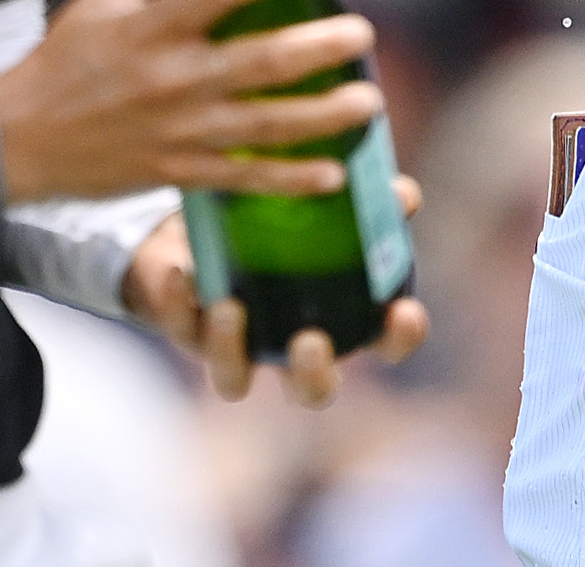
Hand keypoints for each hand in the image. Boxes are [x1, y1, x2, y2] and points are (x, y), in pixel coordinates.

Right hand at [0, 0, 389, 203]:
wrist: (14, 142)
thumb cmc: (59, 65)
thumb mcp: (98, 4)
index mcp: (150, 30)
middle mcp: (171, 79)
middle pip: (257, 63)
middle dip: (318, 49)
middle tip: (361, 35)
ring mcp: (178, 131)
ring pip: (263, 124)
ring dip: (321, 116)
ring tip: (367, 102)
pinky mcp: (177, 173)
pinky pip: (243, 178)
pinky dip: (288, 179)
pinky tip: (331, 175)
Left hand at [123, 195, 429, 406]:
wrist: (203, 219)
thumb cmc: (285, 214)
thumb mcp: (325, 200)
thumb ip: (367, 199)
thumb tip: (401, 194)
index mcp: (339, 319)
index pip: (385, 343)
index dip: (400, 337)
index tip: (403, 311)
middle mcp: (288, 346)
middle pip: (312, 390)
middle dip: (312, 376)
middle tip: (310, 343)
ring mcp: (236, 346)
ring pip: (233, 378)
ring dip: (230, 350)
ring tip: (228, 308)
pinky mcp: (188, 329)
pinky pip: (181, 328)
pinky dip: (180, 305)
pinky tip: (183, 273)